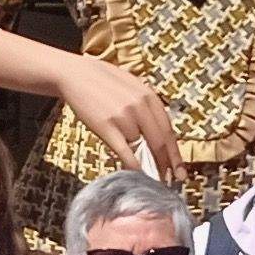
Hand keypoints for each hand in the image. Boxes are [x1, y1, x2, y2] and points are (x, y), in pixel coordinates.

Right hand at [59, 55, 179, 180]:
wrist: (74, 74)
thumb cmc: (102, 80)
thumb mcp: (132, 86)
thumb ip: (146, 105)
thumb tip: (158, 130)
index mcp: (149, 96)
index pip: (168, 130)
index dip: (175, 153)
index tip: (179, 169)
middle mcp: (140, 106)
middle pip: (159, 142)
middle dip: (166, 164)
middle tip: (168, 180)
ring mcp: (123, 116)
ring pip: (141, 148)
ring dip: (148, 166)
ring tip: (151, 178)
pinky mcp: (106, 126)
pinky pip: (125, 151)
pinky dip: (133, 166)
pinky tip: (137, 174)